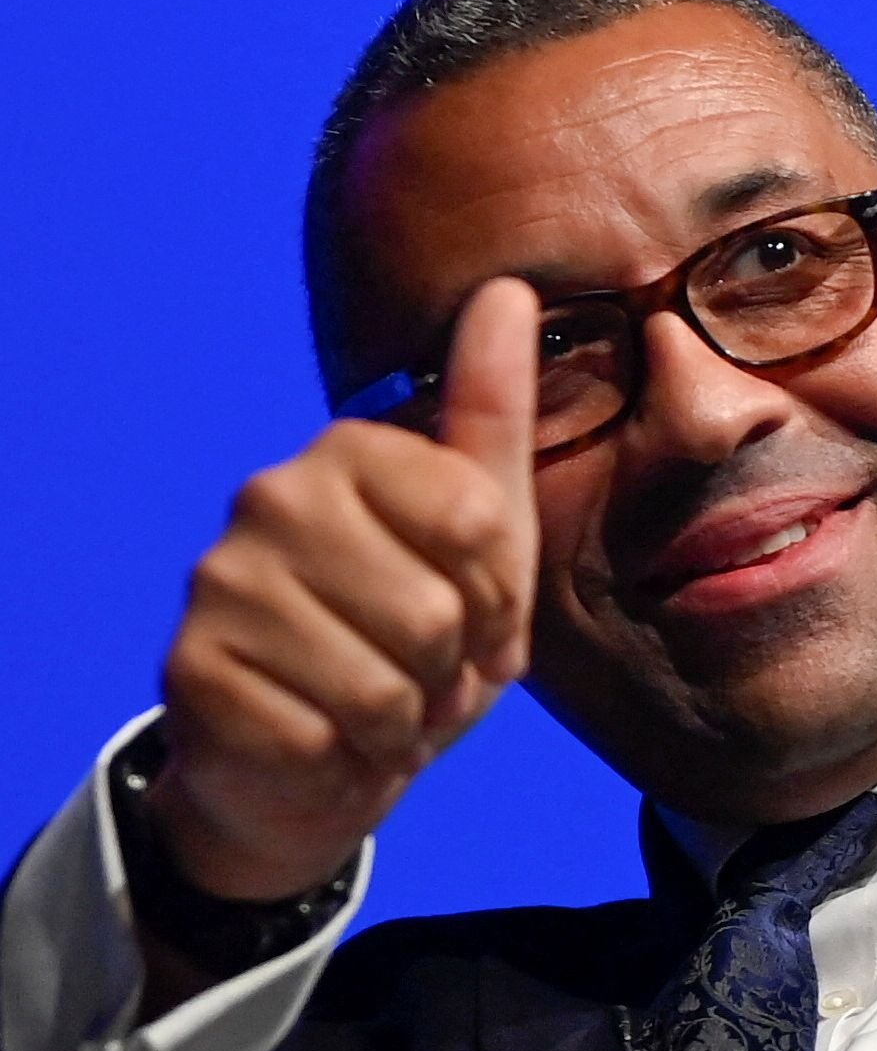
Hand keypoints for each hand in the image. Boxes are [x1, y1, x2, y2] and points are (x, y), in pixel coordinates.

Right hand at [145, 278, 539, 900]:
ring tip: (376, 706)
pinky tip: (322, 738)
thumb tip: (510, 290)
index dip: (499, 601)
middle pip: (435, 612)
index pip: (481, 527)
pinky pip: (322, 735)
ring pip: (381, 684)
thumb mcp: (483, 532)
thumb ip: (494, 416)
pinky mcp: (190, 669)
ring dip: (400, 720)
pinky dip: (344, 759)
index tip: (475, 614)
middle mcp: (269, 496)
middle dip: (450, 670)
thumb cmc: (417, 637)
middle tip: (419, 670)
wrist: (324, 754)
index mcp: (351, 452)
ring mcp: (218, 581)